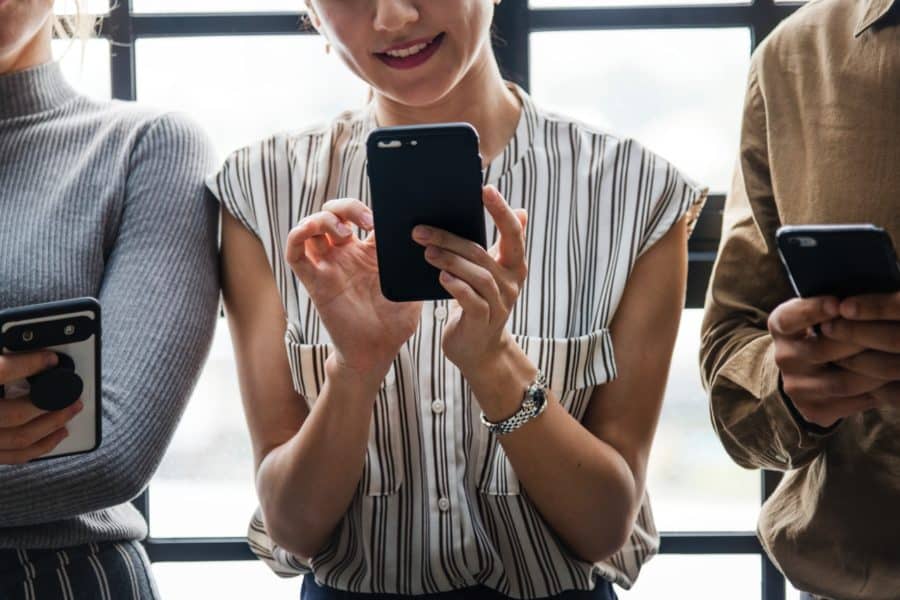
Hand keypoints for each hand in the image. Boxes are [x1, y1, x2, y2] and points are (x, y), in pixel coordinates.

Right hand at [0, 352, 82, 463]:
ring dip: (51, 427)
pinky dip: (38, 448)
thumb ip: (3, 365)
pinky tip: (55, 436)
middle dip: (51, 404)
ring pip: (19, 440)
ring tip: (71, 413)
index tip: (50, 359)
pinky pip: (12, 457)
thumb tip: (17, 349)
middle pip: (16, 415)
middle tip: (71, 395)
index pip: (2, 371)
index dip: (30, 363)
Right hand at [284, 198, 421, 380]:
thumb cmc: (395, 323)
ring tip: (344, 232)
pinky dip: (296, 236)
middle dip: (345, 207)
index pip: (361, 216)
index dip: (367, 208)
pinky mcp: (314, 282)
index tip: (383, 216)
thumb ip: (416, 266)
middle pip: (333, 214)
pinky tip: (309, 231)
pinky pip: (295, 254)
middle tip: (366, 221)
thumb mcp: (411, 288)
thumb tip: (431, 242)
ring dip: (323, 219)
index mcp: (370, 253)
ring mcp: (328, 267)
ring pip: (312, 228)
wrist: (377, 352)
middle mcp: (346, 256)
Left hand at [413, 186, 527, 374]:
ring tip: (425, 251)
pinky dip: (456, 286)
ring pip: (477, 275)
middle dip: (451, 238)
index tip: (485, 189)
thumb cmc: (480, 302)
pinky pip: (471, 300)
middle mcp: (511, 283)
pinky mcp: (483, 321)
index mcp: (514, 265)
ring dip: (449, 260)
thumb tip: (521, 210)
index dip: (501, 211)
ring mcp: (499, 304)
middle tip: (421, 229)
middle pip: (482, 253)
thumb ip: (500, 245)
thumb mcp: (492, 273)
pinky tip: (441, 277)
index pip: (513, 233)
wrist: (479, 349)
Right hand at [769, 296, 892, 427]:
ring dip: (877, 371)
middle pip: (823, 351)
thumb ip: (834, 305)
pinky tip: (894, 381)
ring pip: (843, 382)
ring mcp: (796, 387)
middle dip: (860, 341)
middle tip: (890, 332)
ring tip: (899, 358)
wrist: (805, 371)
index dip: (812, 311)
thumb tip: (866, 298)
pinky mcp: (813, 410)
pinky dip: (878, 393)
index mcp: (781, 327)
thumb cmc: (823, 330)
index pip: (791, 318)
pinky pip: (852, 404)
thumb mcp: (818, 312)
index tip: (838, 304)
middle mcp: (783, 358)